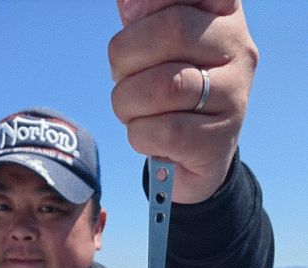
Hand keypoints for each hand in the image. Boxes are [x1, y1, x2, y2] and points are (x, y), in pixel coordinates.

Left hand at [109, 0, 257, 202]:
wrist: (195, 159)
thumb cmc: (171, 92)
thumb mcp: (159, 46)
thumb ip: (145, 18)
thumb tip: (126, 1)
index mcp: (225, 14)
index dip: (147, 3)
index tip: (130, 16)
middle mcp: (238, 50)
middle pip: (172, 31)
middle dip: (126, 56)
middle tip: (122, 77)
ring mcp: (233, 98)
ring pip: (164, 86)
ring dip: (127, 101)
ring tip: (132, 110)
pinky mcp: (217, 142)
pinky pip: (164, 132)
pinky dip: (139, 135)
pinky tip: (148, 136)